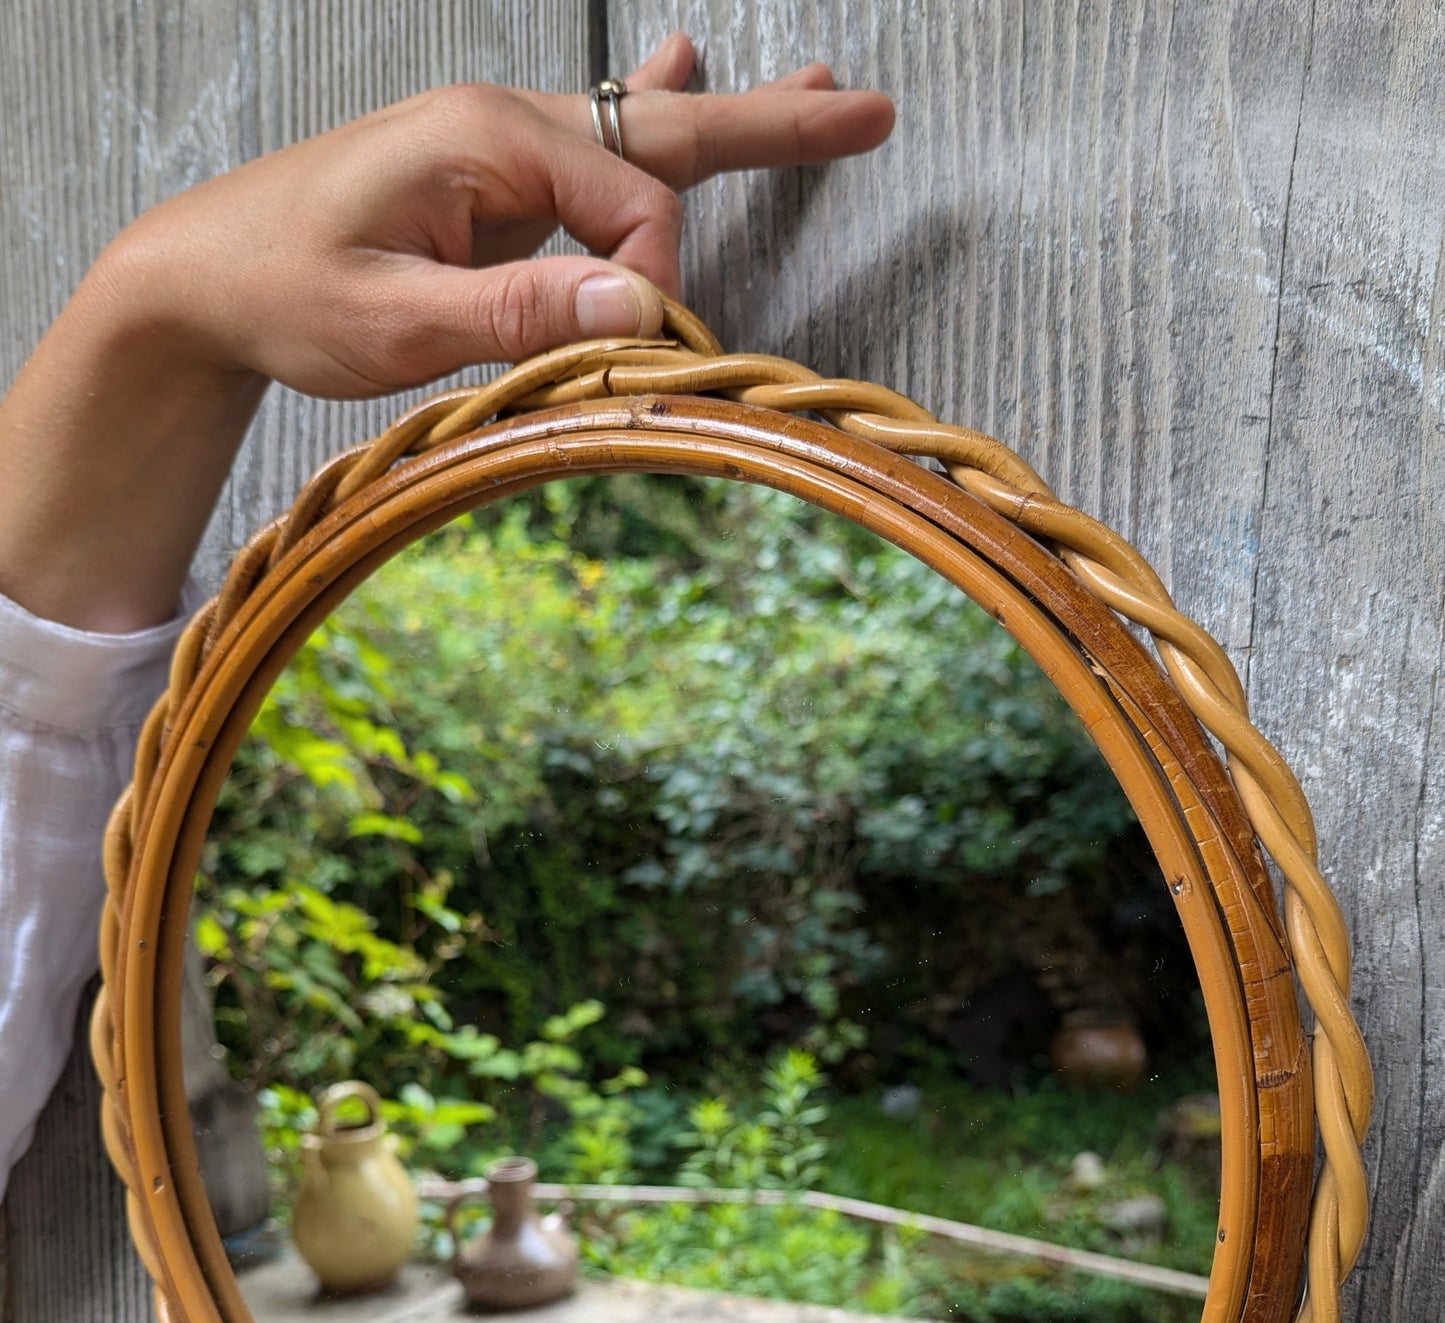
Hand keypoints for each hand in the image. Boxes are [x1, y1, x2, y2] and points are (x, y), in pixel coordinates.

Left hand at [0, 35, 892, 629]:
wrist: (201, 276)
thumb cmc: (285, 293)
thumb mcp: (397, 321)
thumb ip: (520, 311)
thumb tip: (641, 308)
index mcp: (487, 139)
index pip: (631, 211)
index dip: (655, 290)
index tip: (642, 359)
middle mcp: (504, 126)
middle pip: (665, 128)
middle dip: (772, 125)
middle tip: (869, 111)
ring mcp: (501, 152)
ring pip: (642, 136)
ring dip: (732, 120)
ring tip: (824, 95)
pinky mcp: (493, 187)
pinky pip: (597, 156)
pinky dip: (655, 124)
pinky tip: (688, 64)